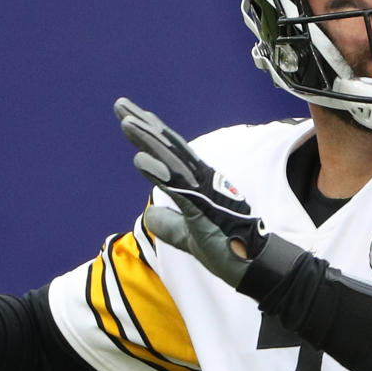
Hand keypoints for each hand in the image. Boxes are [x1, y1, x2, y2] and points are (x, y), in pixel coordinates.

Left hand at [115, 97, 303, 297]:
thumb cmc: (226, 248)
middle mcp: (202, 179)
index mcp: (199, 183)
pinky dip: (158, 171)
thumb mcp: (187, 236)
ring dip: (148, 140)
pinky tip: (140, 158)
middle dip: (143, 125)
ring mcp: (203, 191)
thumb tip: (149, 213)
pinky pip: (178, 186)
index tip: (130, 116)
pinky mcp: (203, 207)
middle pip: (168, 146)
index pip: (170, 153)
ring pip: (171, 159)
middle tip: (120, 104)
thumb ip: (168, 223)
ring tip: (126, 121)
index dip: (150, 134)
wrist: (252, 265)